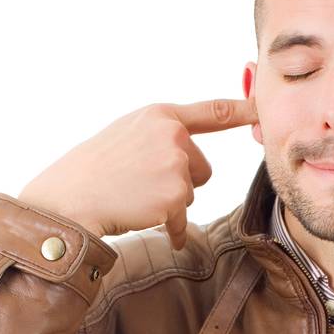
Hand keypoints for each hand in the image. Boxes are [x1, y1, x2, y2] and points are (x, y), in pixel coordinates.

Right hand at [17, 98, 257, 246]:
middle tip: (138, 181)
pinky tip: (139, 215)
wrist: (70, 199)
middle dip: (179, 180)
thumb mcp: (129, 135)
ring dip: (170, 201)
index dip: (242, 110)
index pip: (211, 112)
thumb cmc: (95, 171)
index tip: (263, 108)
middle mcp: (171, 134)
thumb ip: (163, 136)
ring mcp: (174, 163)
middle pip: (201, 167)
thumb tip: (194, 155)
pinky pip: (181, 216)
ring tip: (135, 195)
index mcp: (159, 115)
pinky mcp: (175, 194)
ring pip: (191, 191)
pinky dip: (166, 225)